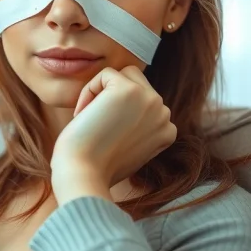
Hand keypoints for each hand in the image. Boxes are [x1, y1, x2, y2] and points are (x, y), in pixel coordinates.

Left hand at [50, 66, 176, 204]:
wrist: (84, 175)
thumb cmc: (95, 166)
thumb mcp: (125, 147)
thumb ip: (134, 126)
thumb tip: (123, 105)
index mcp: (167, 131)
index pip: (142, 101)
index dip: (117, 112)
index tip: (103, 137)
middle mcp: (164, 115)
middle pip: (136, 83)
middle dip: (110, 98)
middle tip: (94, 125)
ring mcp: (151, 101)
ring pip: (123, 74)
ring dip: (101, 92)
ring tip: (89, 117)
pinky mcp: (130, 91)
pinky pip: (105, 74)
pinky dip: (88, 90)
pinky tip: (84, 114)